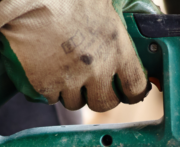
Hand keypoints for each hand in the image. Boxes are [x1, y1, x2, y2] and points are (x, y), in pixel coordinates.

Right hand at [0, 0, 158, 111]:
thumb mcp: (101, 2)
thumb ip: (114, 21)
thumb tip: (126, 20)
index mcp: (117, 48)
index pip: (135, 87)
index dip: (131, 92)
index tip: (125, 91)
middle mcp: (97, 69)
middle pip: (105, 103)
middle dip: (100, 97)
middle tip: (93, 87)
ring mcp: (70, 79)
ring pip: (75, 103)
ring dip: (72, 93)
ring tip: (66, 75)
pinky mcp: (44, 84)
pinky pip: (51, 98)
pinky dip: (49, 90)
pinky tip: (46, 73)